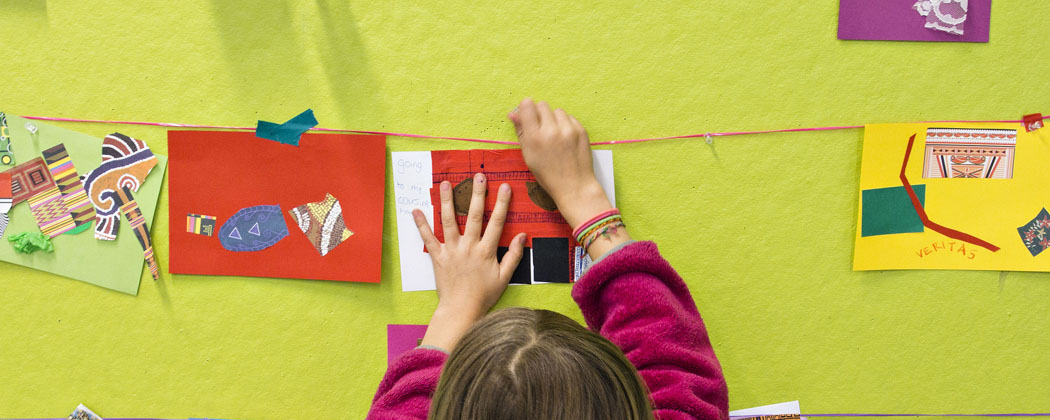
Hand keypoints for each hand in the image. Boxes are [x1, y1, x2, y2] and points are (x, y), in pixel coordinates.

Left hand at [413, 172, 525, 350]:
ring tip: (446, 183)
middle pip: (474, 216)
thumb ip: (514, 255)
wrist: (461, 310)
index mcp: (486, 251)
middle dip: (477, 194)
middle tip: (479, 176)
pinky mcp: (438, 257)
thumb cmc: (484, 295)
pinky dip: (421, 224)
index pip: (497, 223)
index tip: (505, 187)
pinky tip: (416, 210)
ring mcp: (452, 250)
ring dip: (448, 201)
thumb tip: (522, 236)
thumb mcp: (505, 277)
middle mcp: (469, 247)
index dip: (502, 204)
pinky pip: (428, 238)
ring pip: (449, 221)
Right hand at [508, 98, 613, 228]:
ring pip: (557, 111)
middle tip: (541, 129)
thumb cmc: (548, 174)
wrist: (574, 186)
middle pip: (542, 105)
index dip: (526, 108)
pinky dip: (566, 125)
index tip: (528, 116)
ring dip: (554, 119)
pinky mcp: (581, 131)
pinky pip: (570, 118)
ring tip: (555, 135)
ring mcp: (568, 130)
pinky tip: (565, 139)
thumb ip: (521, 132)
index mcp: (535, 138)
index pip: (527, 105)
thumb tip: (513, 113)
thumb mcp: (528, 156)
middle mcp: (551, 131)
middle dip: (540, 114)